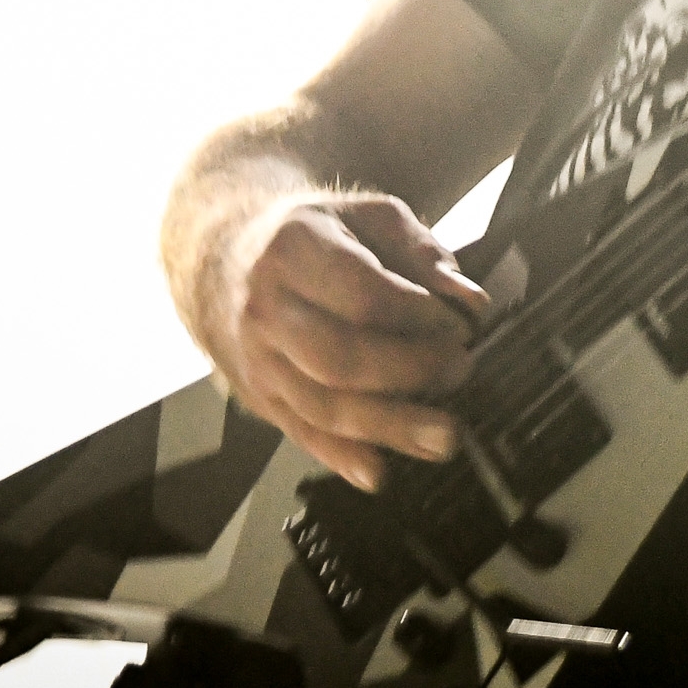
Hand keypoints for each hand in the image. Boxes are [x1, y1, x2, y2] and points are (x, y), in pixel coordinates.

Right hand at [204, 190, 491, 490]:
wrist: (219, 256)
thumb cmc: (306, 233)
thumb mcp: (363, 216)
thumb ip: (422, 251)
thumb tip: (469, 300)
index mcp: (295, 249)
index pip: (363, 295)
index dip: (420, 316)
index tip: (460, 325)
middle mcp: (268, 308)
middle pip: (340, 358)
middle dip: (410, 371)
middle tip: (459, 369)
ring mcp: (259, 358)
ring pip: (323, 405)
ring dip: (389, 427)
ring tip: (443, 435)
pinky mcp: (259, 396)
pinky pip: (301, 433)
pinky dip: (341, 457)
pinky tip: (379, 471)